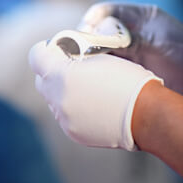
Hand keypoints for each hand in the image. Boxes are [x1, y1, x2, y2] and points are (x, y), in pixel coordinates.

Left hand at [28, 40, 161, 150]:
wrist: (146, 114)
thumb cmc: (128, 79)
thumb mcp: (99, 58)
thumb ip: (74, 58)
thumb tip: (65, 58)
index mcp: (62, 74)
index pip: (36, 56)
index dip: (46, 50)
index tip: (57, 49)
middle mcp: (58, 99)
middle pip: (42, 80)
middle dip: (53, 71)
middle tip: (73, 67)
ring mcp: (64, 119)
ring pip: (53, 99)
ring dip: (63, 91)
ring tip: (87, 87)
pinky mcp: (73, 133)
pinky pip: (65, 116)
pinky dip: (73, 108)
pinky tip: (93, 104)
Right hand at [79, 2, 182, 99]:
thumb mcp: (156, 39)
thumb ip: (128, 36)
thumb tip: (96, 38)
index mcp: (138, 16)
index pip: (104, 12)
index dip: (90, 21)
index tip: (83, 34)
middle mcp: (129, 32)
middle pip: (97, 31)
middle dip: (85, 41)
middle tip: (78, 54)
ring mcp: (128, 52)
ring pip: (98, 51)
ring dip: (90, 59)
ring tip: (84, 68)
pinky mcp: (128, 72)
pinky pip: (107, 69)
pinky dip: (99, 72)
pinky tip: (94, 79)